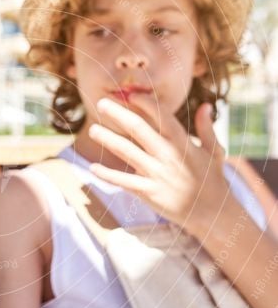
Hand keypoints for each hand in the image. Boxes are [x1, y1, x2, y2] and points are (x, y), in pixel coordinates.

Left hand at [88, 94, 230, 236]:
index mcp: (183, 142)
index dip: (145, 103)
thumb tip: (205, 105)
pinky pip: (123, 181)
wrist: (211, 212)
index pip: (162, 116)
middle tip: (101, 103)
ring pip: (126, 152)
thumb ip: (206, 128)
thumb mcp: (213, 152)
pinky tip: (93, 168)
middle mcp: (167, 155)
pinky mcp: (149, 192)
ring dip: (107, 139)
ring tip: (92, 130)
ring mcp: (157, 174)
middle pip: (138, 128)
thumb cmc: (211, 180)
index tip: (131, 94)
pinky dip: (107, 175)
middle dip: (118, 114)